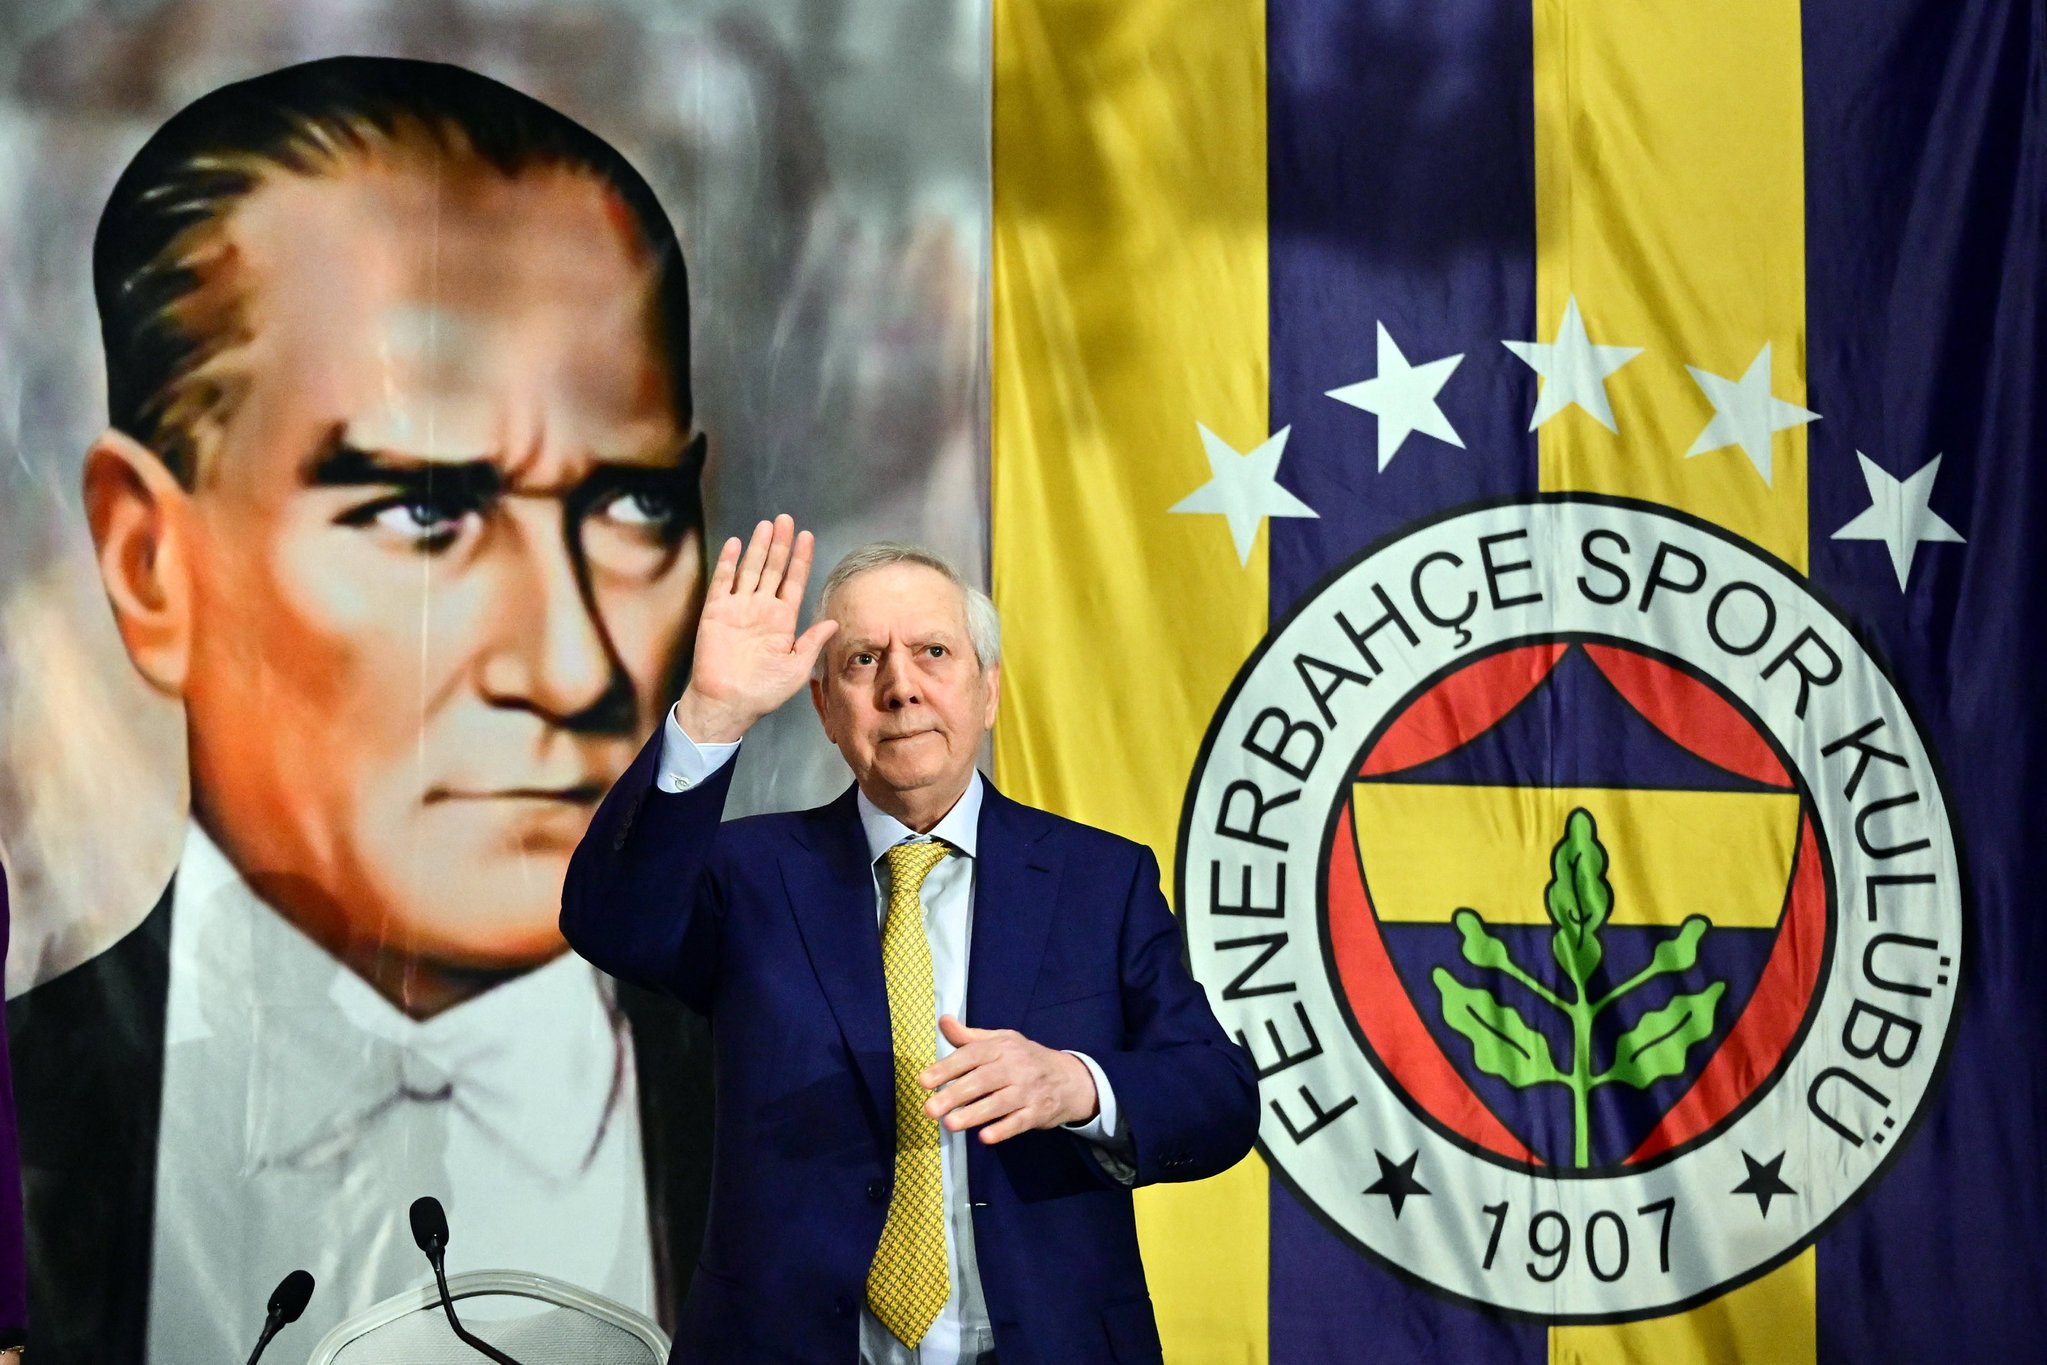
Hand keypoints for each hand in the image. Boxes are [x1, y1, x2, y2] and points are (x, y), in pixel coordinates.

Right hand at [673, 515, 838, 742]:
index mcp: (783, 620)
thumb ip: (813, 642)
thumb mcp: (797, 668)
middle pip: (773, 568)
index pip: (794, 582)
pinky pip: (723, 582)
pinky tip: (736, 543)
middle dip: (781, 544)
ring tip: (767, 524)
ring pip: (750, 569)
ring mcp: (739, 608)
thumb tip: (834, 621)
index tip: (808, 536)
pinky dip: (728, 562)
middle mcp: (762, 609)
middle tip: (786, 519)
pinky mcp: (716, 612)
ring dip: (758, 546)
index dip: (801, 559)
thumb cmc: (764, 692)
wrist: (728, 703)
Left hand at [919, 1015, 1099, 1143]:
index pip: (971, 1055)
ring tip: (949, 1124)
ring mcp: (1028, 1091)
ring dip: (974, 1114)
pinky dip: (1003, 1129)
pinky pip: (1019, 1122)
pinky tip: (985, 1137)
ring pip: (999, 1103)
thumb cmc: (1026, 1059)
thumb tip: (943, 1021)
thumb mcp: (1002, 1041)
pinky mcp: (1038, 1113)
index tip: (924, 1081)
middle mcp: (1016, 1067)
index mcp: (1002, 1047)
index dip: (947, 1068)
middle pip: (982, 1080)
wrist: (1070, 1079)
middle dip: (955, 1095)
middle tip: (930, 1109)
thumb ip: (970, 1037)